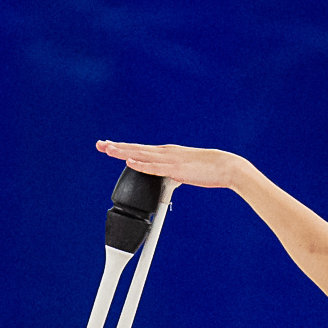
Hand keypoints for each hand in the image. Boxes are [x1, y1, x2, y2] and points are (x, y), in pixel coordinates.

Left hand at [95, 140, 248, 190]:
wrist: (226, 166)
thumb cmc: (208, 169)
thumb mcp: (185, 172)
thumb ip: (173, 175)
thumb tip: (167, 182)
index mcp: (167, 153)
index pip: (140, 149)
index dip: (123, 147)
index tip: (109, 146)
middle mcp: (165, 153)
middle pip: (136, 149)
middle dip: (117, 147)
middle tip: (100, 144)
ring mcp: (170, 160)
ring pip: (142, 155)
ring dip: (124, 152)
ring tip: (108, 150)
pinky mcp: (177, 169)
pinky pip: (155, 167)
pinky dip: (142, 164)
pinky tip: (130, 161)